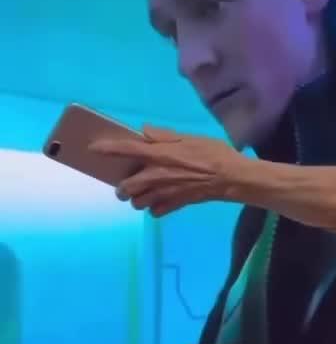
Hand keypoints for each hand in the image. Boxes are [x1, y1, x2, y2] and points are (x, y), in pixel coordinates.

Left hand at [91, 125, 245, 216]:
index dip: (107, 148)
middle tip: (123, 183)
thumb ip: (164, 136)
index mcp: (160, 154)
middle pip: (127, 185)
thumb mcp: (190, 138)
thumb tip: (143, 131)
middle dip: (122, 186)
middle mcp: (158, 175)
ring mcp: (166, 193)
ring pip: (138, 202)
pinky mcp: (176, 205)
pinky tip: (159, 202)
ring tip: (141, 194)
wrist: (233, 178)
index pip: (127, 150)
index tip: (93, 149)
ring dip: (136, 198)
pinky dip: (154, 208)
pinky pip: (156, 212)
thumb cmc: (214, 153)